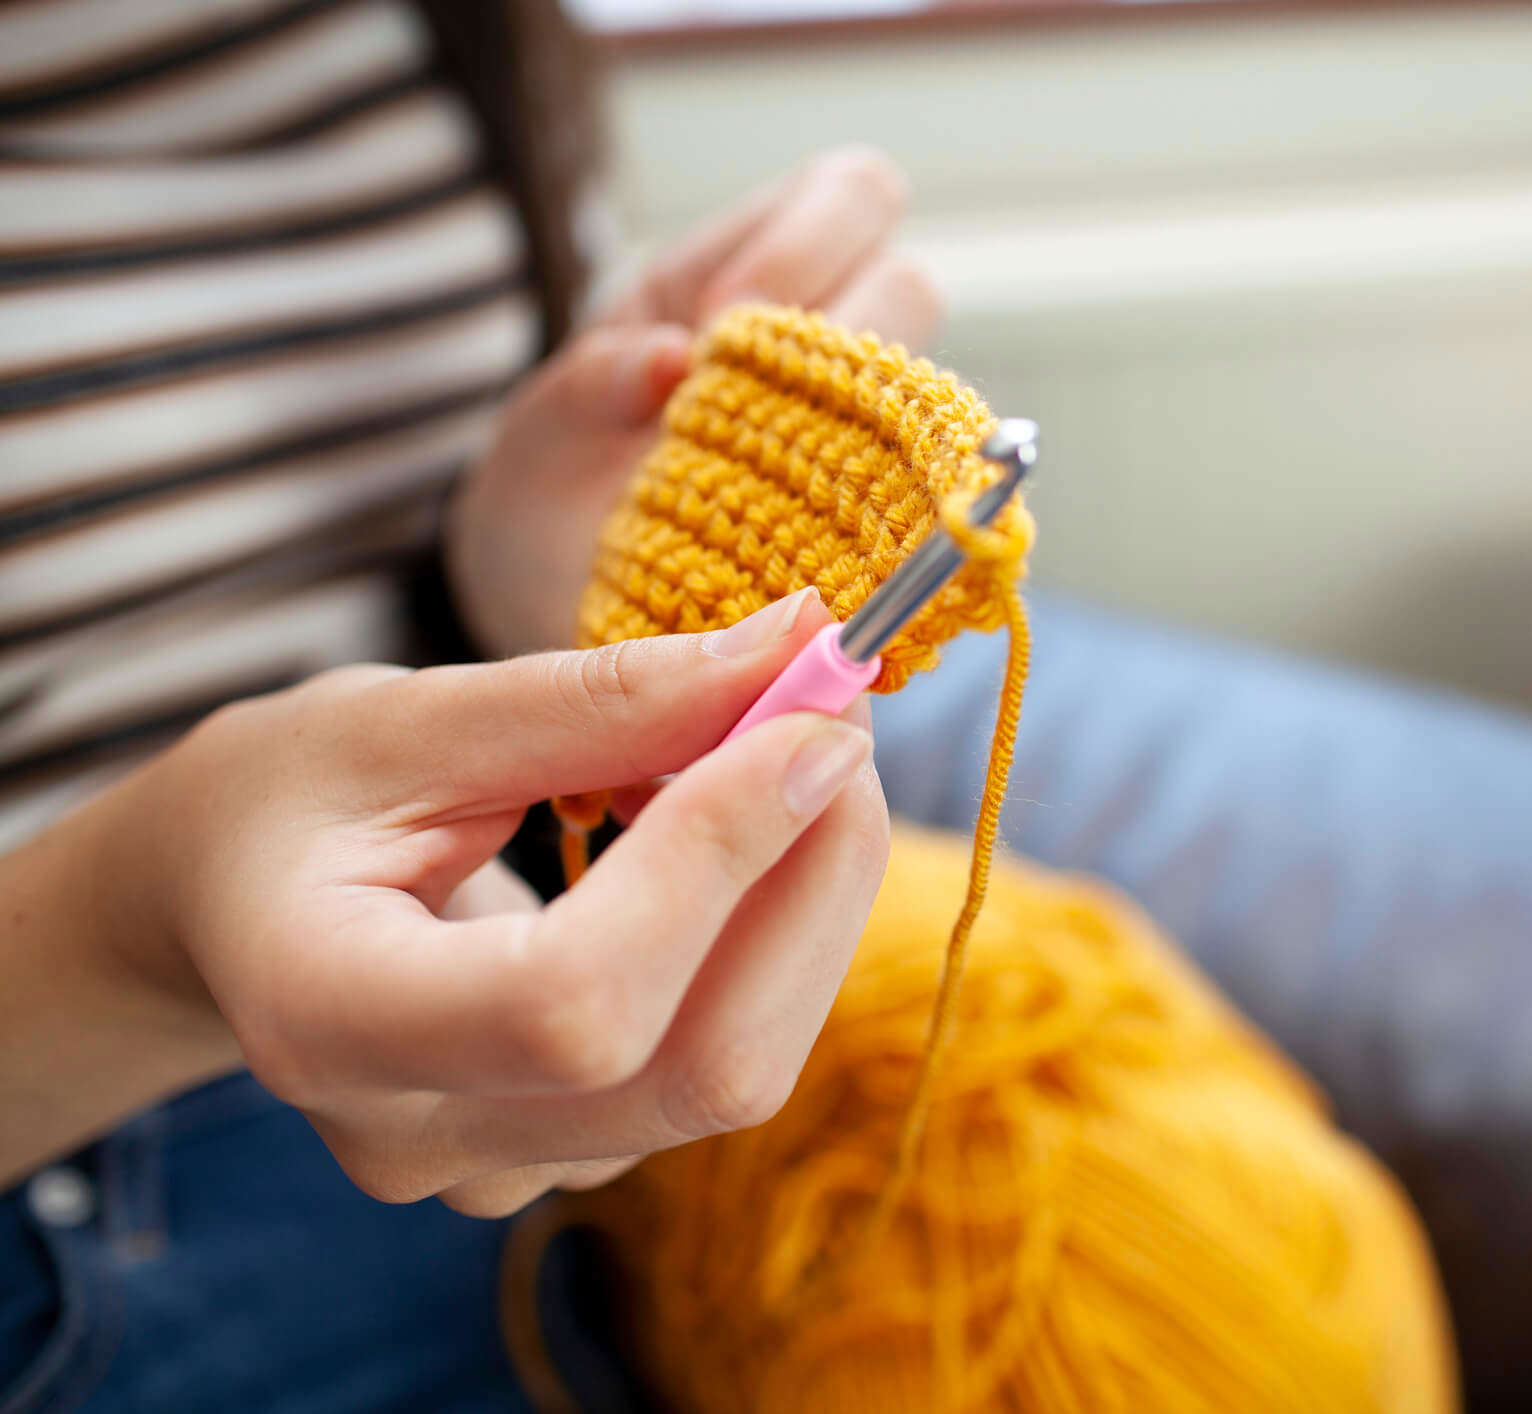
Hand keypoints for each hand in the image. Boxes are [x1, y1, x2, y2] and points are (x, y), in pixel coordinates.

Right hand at [36, 590, 886, 1214]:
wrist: (224, 912)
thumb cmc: (285, 800)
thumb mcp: (404, 719)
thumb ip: (600, 700)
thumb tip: (799, 648)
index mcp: (329, 1024)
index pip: (576, 1001)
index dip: (720, 859)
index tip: (812, 717)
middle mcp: (426, 1138)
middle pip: (699, 1063)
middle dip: (812, 873)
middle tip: (840, 711)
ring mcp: (512, 1170)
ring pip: (739, 1066)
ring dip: (812, 893)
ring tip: (786, 748)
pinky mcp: (584, 1152)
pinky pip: (728, 1055)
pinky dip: (776, 929)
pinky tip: (744, 830)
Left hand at [448, 147, 943, 658]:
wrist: (558, 602)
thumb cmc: (551, 497)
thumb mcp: (540, 433)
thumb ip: (586, 387)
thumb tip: (672, 357)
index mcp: (732, 278)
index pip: (850, 194)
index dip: (804, 249)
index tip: (723, 330)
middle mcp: (810, 341)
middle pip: (910, 284)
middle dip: (841, 339)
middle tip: (761, 410)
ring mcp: (847, 428)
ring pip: (924, 391)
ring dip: (865, 431)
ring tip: (779, 480)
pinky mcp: (866, 513)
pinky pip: (913, 498)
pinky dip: (875, 514)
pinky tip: (805, 543)